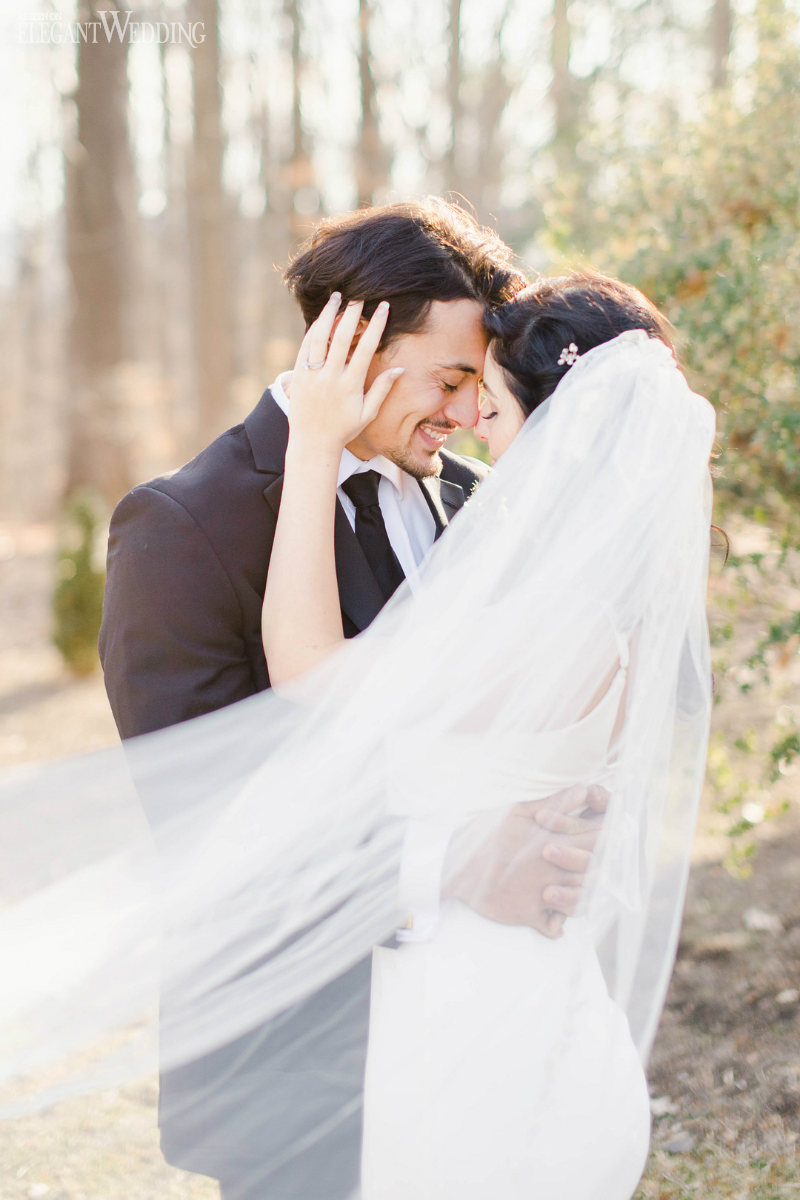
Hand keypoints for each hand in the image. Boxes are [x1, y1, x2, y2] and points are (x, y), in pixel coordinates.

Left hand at [288, 294, 403, 448]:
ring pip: (320, 337)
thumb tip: (400, 369)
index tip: (383, 307)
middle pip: (342, 337)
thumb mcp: (367, 413)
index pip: (366, 348)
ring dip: (329, 314)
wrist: (312, 442)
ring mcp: (312, 375)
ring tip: (337, 297)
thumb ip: (382, 389)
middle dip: (352, 313)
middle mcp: (330, 377)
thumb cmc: (343, 429)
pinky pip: (306, 346)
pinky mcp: (299, 375)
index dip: (376, 325)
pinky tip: (321, 318)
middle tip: (359, 296)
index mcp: (350, 385)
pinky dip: (314, 330)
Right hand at [442, 784, 608, 938]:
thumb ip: (555, 801)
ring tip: (574, 889)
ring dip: (580, 896)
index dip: (606, 838)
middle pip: (592, 872)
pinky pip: (553, 927)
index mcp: (551, 841)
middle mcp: (551, 870)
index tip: (605, 837)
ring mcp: (541, 894)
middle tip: (597, 864)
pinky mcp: (527, 914)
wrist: (457, 865)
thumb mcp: (518, 811)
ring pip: (579, 901)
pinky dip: (557, 925)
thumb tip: (583, 789)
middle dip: (599, 867)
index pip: (595, 841)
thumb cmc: (488, 835)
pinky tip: (555, 918)